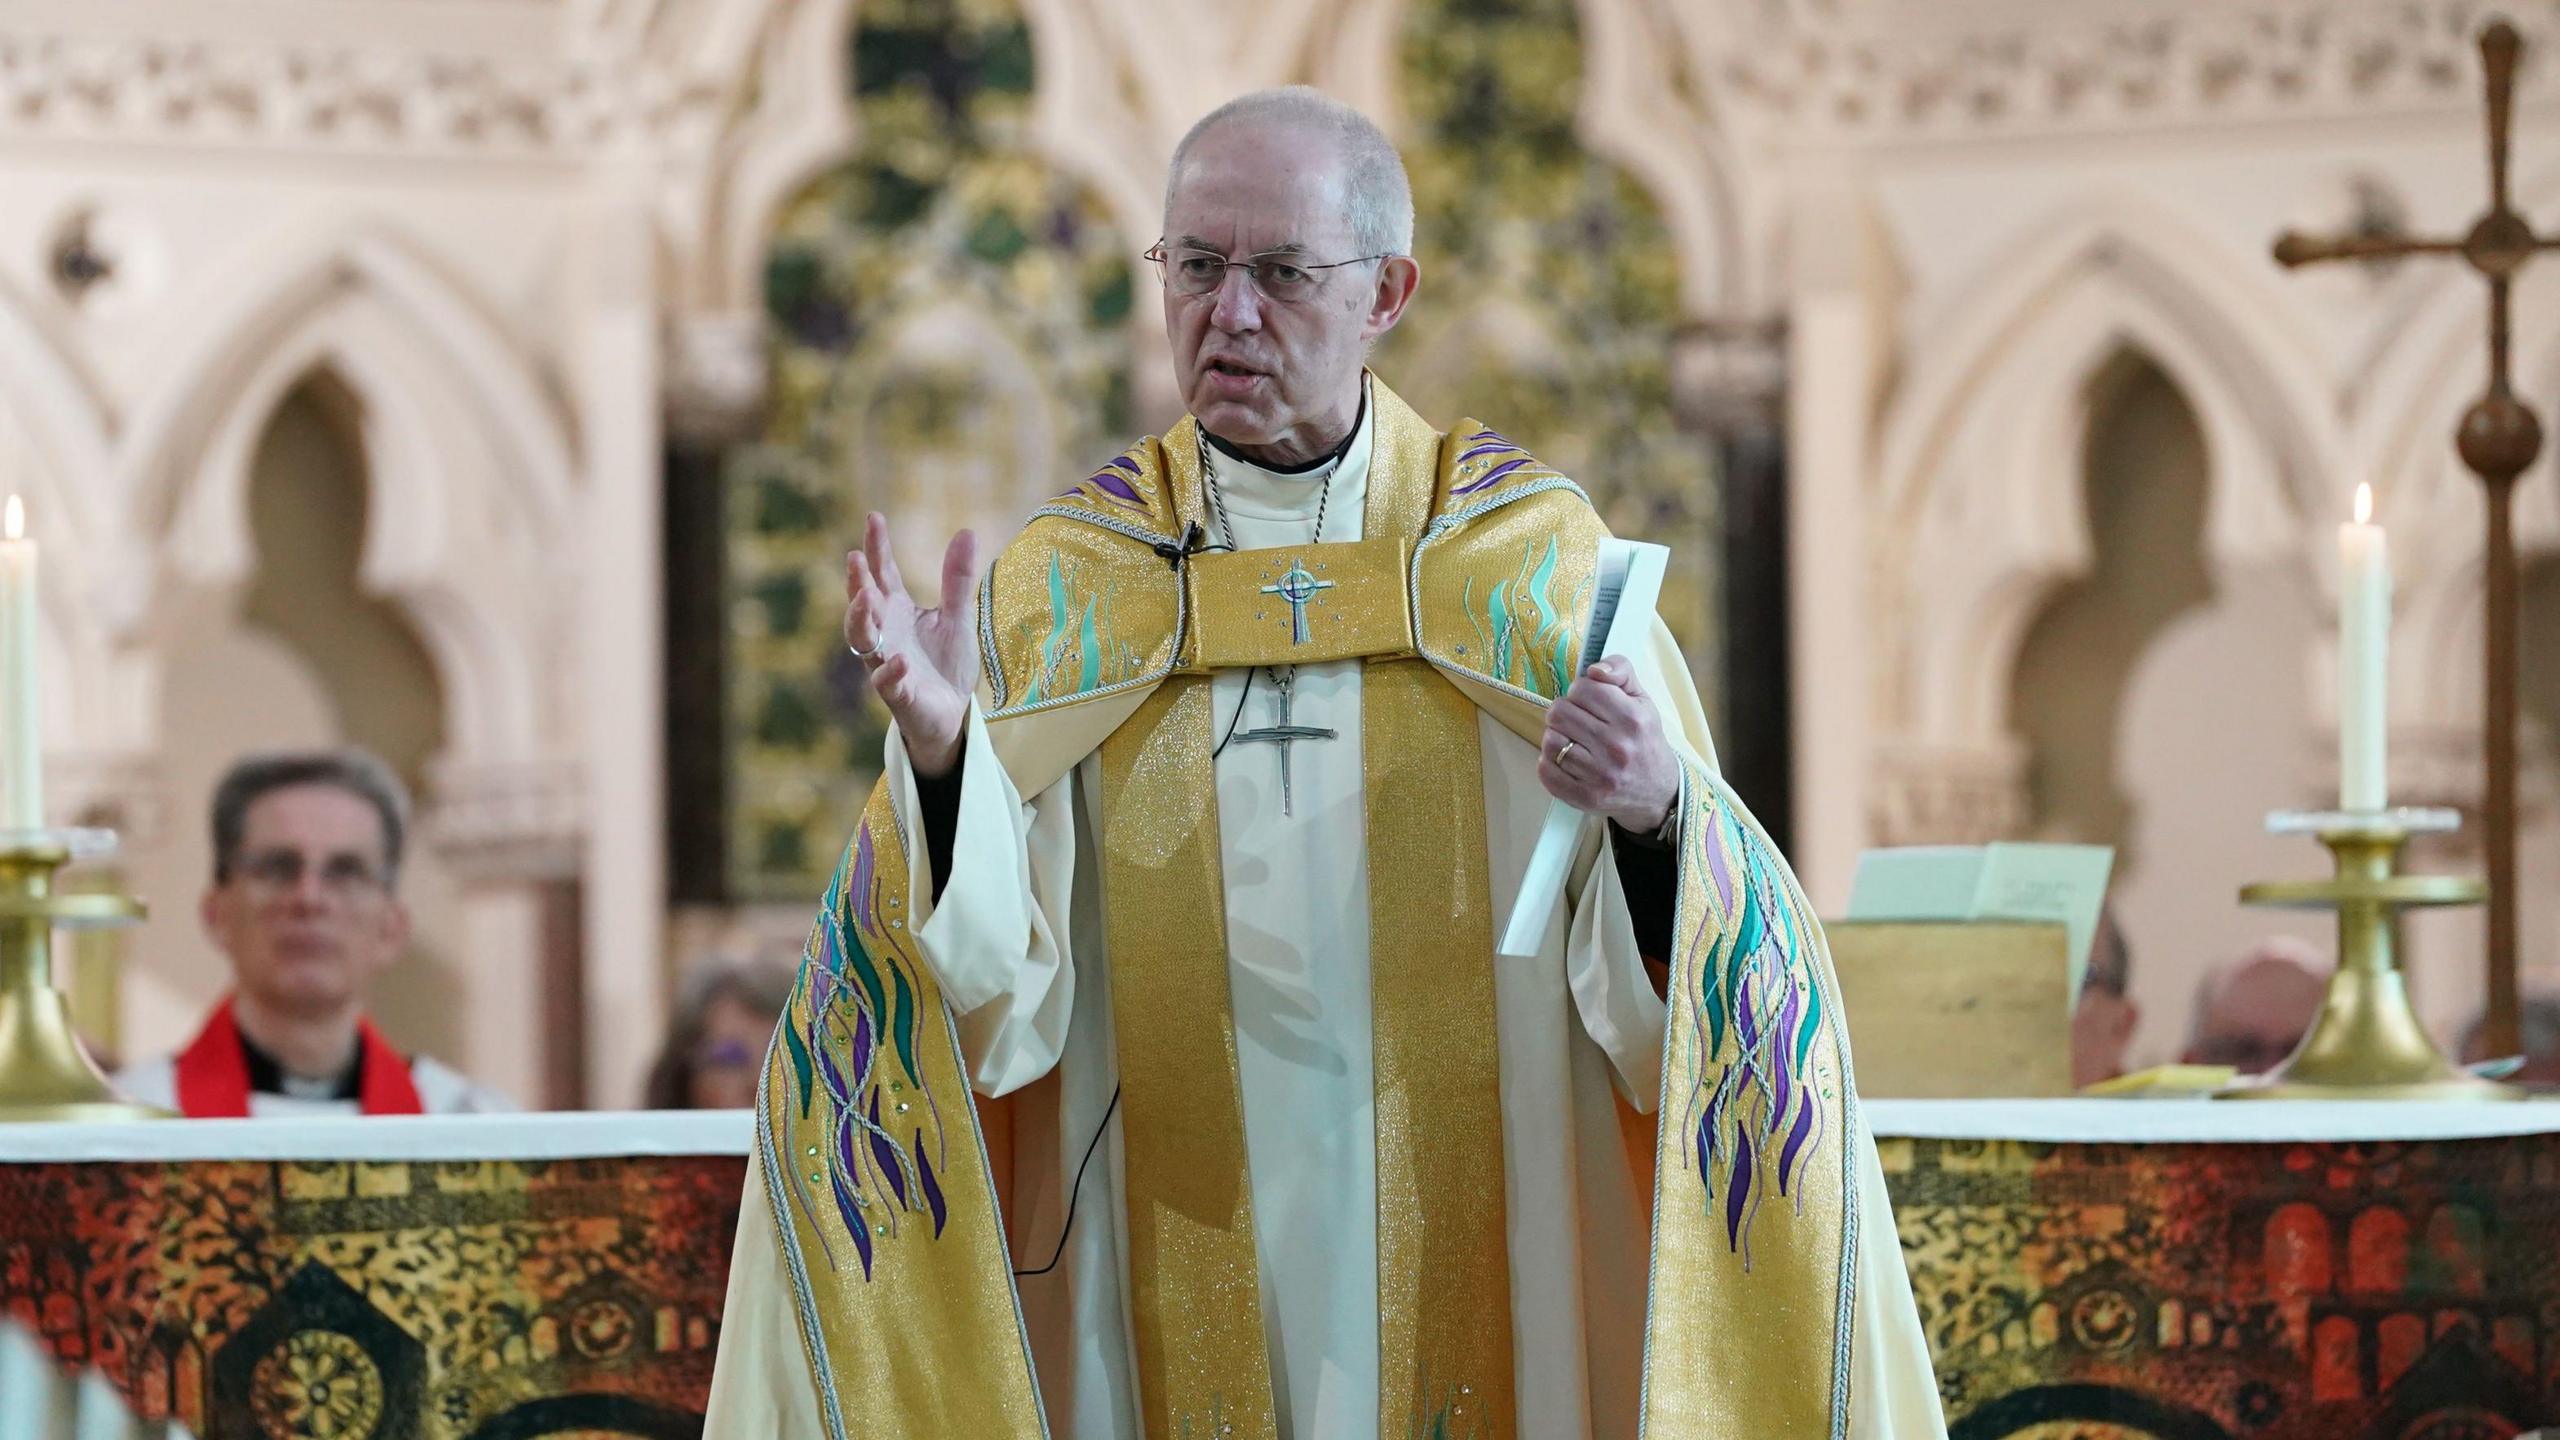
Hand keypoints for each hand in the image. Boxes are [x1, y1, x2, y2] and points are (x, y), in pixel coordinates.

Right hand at [843, 512, 982, 778]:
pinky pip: (888, 683)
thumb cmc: (946, 664)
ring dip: (860, 620)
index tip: (874, 517)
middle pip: (863, 604)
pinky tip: (901, 660)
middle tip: (854, 557)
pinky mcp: (899, 695)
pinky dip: (892, 672)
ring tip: (865, 598)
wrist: (951, 714)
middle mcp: (885, 635)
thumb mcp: (957, 616)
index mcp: (897, 611)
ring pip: (863, 641)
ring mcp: (887, 663)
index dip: (876, 547)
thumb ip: (957, 579)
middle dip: (857, 581)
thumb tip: (966, 531)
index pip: (883, 574)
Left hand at [1538, 657, 1679, 833]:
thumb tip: (1594, 669)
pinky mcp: (1585, 797)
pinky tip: (1564, 759)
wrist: (1657, 789)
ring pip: (1550, 740)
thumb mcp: (1642, 699)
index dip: (1580, 690)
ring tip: (1572, 739)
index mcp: (1632, 719)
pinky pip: (1545, 770)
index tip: (1587, 700)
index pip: (1582, 688)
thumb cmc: (1644, 739)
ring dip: (1556, 736)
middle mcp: (1616, 747)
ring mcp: (1599, 776)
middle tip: (1576, 720)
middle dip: (1564, 711)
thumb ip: (1622, 671)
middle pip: (1559, 712)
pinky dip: (1548, 762)